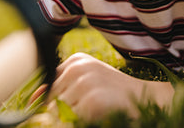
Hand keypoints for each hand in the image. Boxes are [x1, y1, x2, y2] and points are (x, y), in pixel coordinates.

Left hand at [48, 52, 170, 120]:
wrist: (150, 97)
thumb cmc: (115, 94)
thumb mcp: (86, 83)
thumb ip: (60, 88)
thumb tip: (33, 99)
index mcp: (75, 61)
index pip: (47, 88)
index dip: (54, 103)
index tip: (77, 103)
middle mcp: (77, 68)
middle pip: (51, 103)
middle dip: (67, 111)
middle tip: (93, 105)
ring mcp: (84, 84)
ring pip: (60, 114)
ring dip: (76, 117)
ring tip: (98, 108)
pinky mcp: (92, 101)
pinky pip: (74, 122)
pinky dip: (86, 122)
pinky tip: (102, 112)